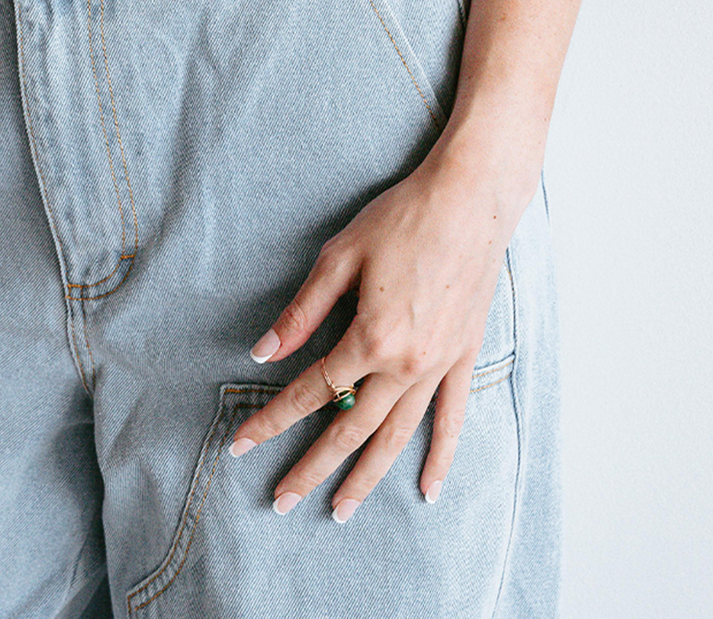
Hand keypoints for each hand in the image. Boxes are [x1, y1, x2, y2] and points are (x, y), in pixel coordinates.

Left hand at [228, 148, 524, 519]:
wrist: (470, 201)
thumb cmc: (401, 219)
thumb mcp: (339, 256)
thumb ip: (303, 311)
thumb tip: (264, 352)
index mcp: (370, 337)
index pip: (312, 392)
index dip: (272, 420)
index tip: (242, 445)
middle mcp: (406, 364)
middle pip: (350, 429)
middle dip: (312, 468)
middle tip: (281, 501)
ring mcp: (439, 366)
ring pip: (396, 437)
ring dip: (366, 478)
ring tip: (339, 509)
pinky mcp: (464, 358)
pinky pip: (451, 420)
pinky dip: (439, 458)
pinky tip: (427, 490)